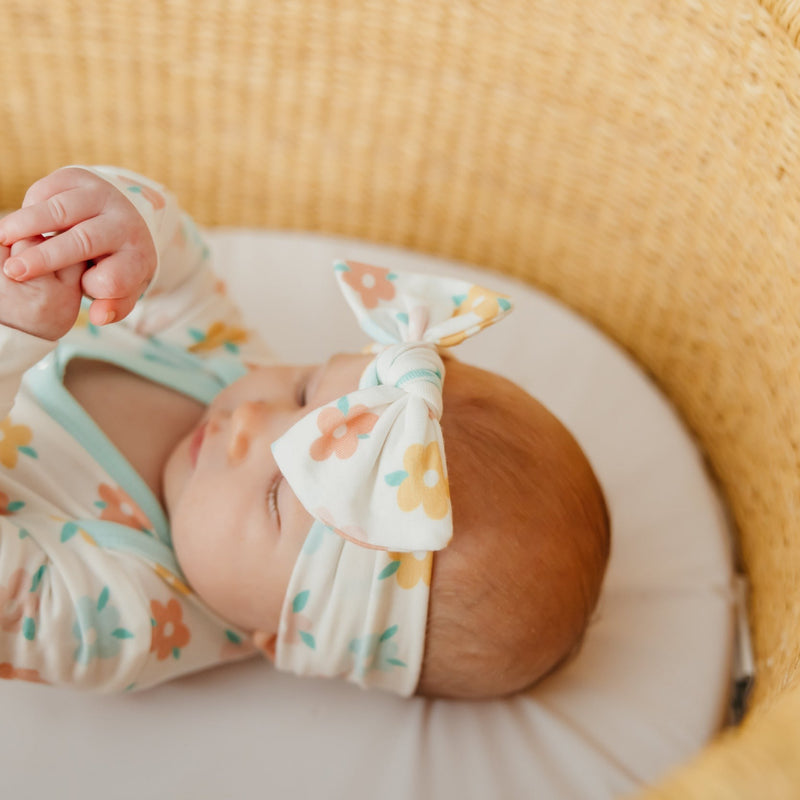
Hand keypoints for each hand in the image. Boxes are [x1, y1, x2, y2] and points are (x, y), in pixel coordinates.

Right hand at [0, 167, 156, 328]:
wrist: (128, 215)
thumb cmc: (119, 262)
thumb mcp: (126, 287)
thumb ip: (115, 305)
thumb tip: (99, 317)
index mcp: (137, 255)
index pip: (114, 277)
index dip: (92, 286)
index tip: (78, 289)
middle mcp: (123, 223)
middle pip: (84, 241)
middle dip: (46, 257)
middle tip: (14, 272)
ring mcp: (102, 197)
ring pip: (61, 210)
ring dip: (27, 225)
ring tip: (3, 240)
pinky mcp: (80, 178)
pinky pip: (49, 189)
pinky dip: (31, 205)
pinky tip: (23, 223)